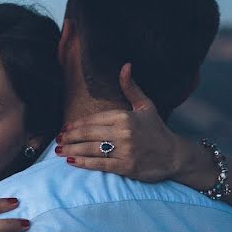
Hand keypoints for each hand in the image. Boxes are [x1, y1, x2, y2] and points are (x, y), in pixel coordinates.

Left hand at [55, 63, 191, 182]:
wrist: (174, 155)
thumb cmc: (156, 130)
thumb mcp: (145, 106)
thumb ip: (131, 88)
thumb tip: (125, 65)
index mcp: (125, 116)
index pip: (94, 119)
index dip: (76, 124)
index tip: (64, 127)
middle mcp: (124, 132)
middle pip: (89, 134)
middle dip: (70, 136)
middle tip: (57, 139)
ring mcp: (125, 150)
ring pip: (91, 149)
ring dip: (72, 149)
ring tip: (59, 150)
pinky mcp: (126, 166)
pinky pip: (99, 164)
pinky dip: (83, 163)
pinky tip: (71, 161)